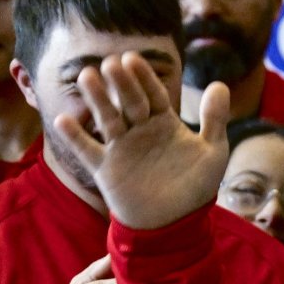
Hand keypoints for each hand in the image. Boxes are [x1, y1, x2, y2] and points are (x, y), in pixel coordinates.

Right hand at [53, 53, 229, 229]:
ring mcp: (121, 148)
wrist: (174, 224)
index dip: (144, 78)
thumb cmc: (195, 188)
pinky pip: (87, 150)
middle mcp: (140, 130)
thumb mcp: (213, 153)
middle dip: (120, 83)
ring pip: (107, 119)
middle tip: (110, 63)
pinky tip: (62, 120)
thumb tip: (220, 85)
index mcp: (164, 122)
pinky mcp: (105, 168)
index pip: (153, 94)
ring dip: (97, 99)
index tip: (133, 58)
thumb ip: (215, 120)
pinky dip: (74, 137)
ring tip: (87, 77)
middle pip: (128, 102)